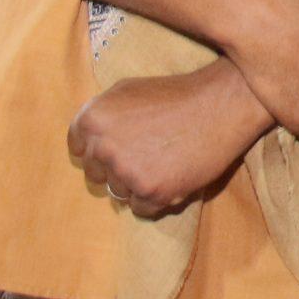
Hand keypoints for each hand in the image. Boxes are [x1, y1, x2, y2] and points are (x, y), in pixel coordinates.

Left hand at [68, 65, 270, 217]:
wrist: (220, 105)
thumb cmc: (176, 95)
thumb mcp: (127, 90)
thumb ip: (101, 116)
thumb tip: (85, 142)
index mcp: (93, 118)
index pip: (77, 150)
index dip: (99, 150)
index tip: (120, 147)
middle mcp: (103, 146)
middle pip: (96, 174)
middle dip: (117, 168)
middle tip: (145, 155)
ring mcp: (126, 171)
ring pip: (118, 193)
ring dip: (136, 184)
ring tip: (163, 163)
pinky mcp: (151, 192)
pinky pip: (140, 208)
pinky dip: (155, 199)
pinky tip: (172, 177)